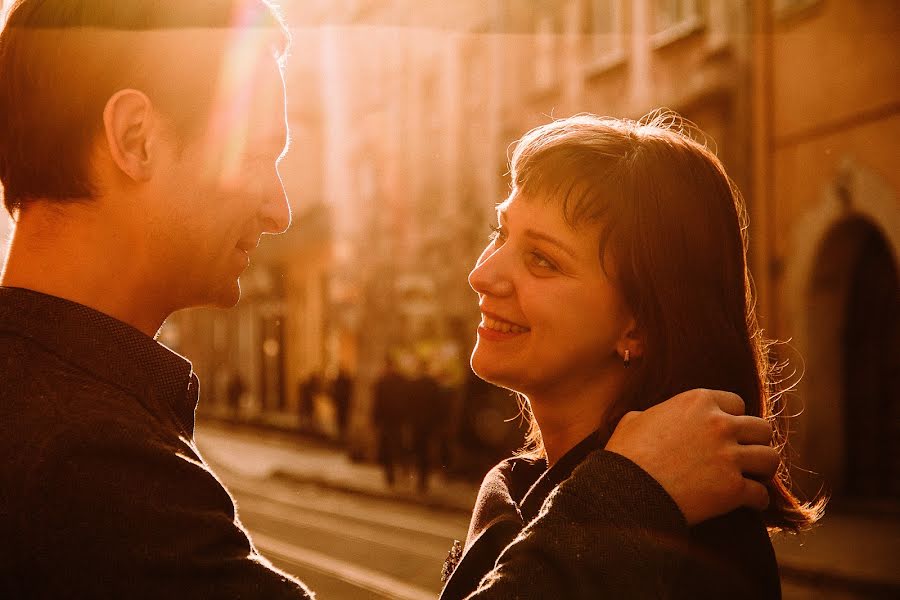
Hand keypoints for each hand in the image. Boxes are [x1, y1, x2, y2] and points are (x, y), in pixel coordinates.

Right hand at [605, 388, 778, 525]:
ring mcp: (729, 457)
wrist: (626, 491)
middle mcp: (719, 424)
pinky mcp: (733, 489)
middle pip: (761, 428)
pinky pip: (761, 494)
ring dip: (762, 469)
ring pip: (770, 458)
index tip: (726, 432)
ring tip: (754, 477)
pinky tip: (749, 503)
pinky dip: (757, 500)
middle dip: (755, 442)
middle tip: (745, 455)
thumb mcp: (634, 420)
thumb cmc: (626, 455)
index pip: (736, 403)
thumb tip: (650, 418)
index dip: (731, 418)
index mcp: (698, 401)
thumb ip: (654, 414)